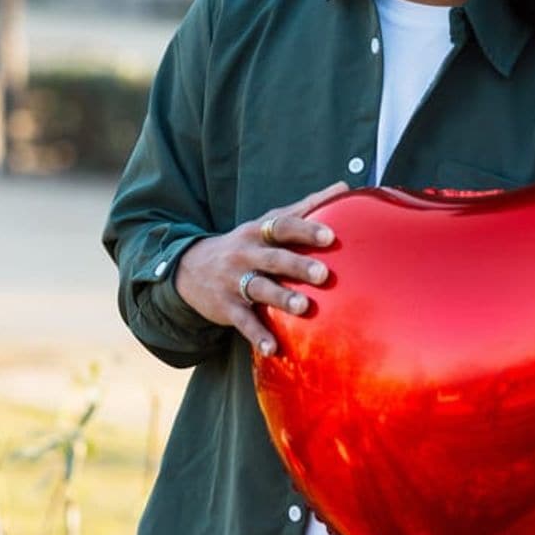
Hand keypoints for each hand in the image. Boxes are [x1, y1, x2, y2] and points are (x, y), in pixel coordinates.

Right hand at [174, 182, 347, 354]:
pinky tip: (273, 348)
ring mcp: (234, 281)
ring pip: (259, 289)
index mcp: (259, 231)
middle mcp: (246, 254)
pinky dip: (257, 335)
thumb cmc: (248, 243)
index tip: (330, 235)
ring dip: (281, 298)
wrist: (191, 268)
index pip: (283, 226)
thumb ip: (306, 206)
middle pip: (274, 258)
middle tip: (323, 274)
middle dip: (297, 266)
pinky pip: (242, 322)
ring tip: (304, 308)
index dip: (306, 230)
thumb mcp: (268, 222)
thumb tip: (344, 186)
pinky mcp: (226, 307)